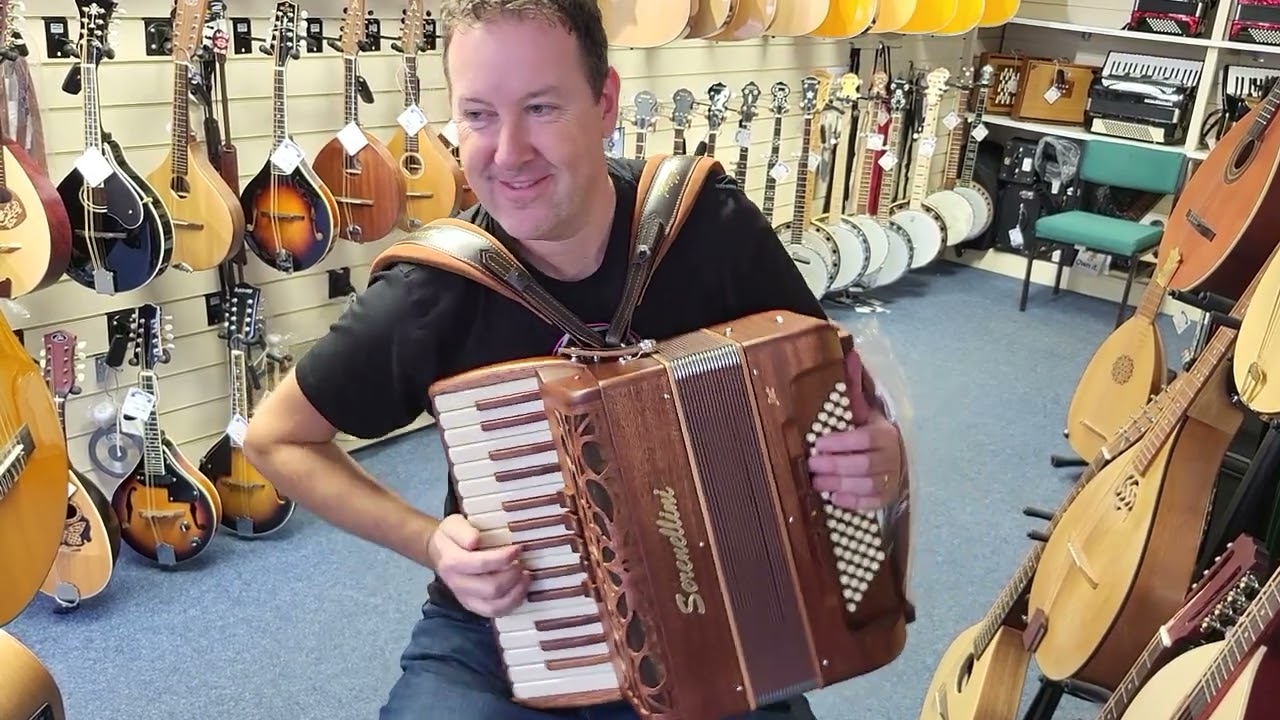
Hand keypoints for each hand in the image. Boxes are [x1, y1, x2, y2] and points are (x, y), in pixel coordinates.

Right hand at [426, 514, 529, 617]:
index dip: (504, 557)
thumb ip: (463, 531)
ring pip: (494, 606)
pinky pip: (495, 613)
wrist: (439, 552)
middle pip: (491, 588)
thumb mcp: (453, 525)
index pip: (481, 564)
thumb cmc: (451, 537)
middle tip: (523, 563)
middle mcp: (458, 584)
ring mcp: (465, 598)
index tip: (518, 548)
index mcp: (452, 562)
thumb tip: (474, 540)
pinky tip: (520, 589)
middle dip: (512, 576)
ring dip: (516, 592)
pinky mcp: (473, 606)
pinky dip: (512, 603)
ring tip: (525, 576)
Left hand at [807, 351, 903, 511]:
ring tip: (816, 482)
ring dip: (839, 484)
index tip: (818, 442)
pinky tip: (835, 498)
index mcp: (885, 433)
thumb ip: (854, 387)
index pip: (865, 438)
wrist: (892, 457)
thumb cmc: (869, 431)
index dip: (841, 442)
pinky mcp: (885, 498)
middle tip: (811, 464)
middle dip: (835, 465)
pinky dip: (853, 502)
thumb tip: (849, 353)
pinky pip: (871, 503)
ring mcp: (890, 479)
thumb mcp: (863, 409)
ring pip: (866, 485)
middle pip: (863, 464)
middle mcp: (891, 457)